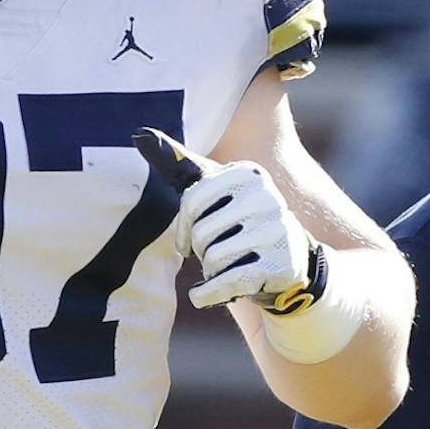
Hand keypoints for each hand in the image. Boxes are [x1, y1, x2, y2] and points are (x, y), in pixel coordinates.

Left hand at [135, 128, 322, 312]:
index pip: (192, 200)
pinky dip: (208, 293)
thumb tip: (141, 134)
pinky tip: (204, 294)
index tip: (189, 235)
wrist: (288, 255)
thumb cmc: (238, 219)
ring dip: (210, 269)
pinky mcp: (281, 265)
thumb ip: (179, 164)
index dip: (183, 225)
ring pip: (214, 257)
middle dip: (199, 248)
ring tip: (224, 265)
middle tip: (212, 251)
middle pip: (202, 231)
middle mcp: (267, 198)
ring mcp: (277, 232)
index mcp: (248, 173)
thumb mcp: (214, 189)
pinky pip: (228, 281)